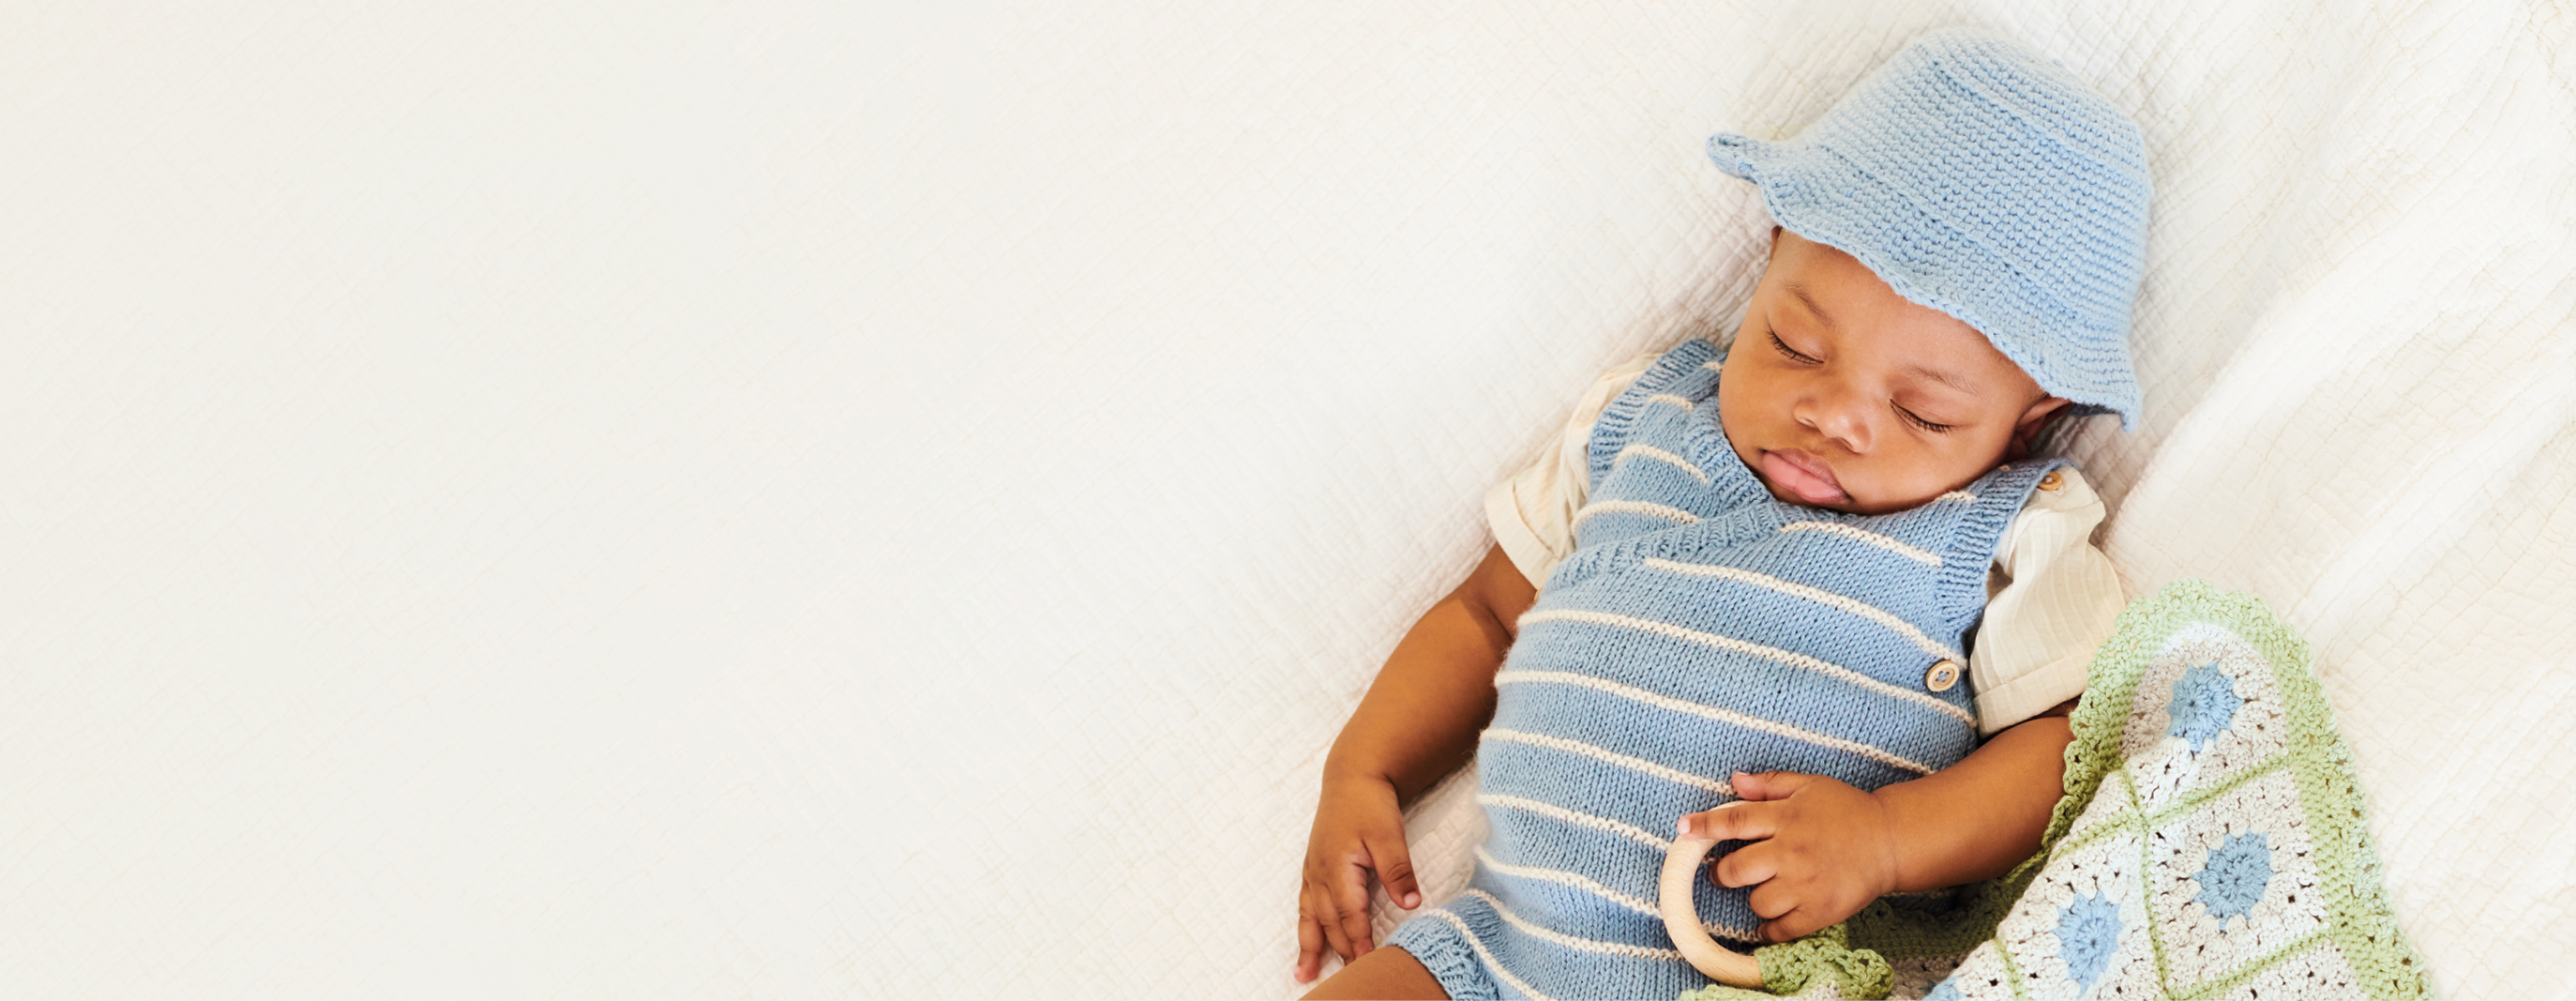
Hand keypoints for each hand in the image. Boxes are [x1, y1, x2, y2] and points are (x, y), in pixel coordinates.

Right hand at [1295, 776, 1421, 982]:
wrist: (1352, 776)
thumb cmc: (1370, 803)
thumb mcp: (1390, 834)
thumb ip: (1398, 870)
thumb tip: (1411, 903)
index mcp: (1338, 867)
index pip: (1350, 915)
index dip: (1359, 942)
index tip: (1368, 965)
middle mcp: (1320, 873)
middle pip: (1331, 922)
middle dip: (1340, 952)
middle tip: (1351, 978)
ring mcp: (1313, 871)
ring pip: (1311, 917)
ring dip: (1309, 946)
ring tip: (1304, 975)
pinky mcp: (1313, 867)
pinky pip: (1305, 904)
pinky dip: (1304, 927)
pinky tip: (1304, 941)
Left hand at [1679, 771, 1899, 942]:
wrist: (1890, 841)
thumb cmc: (1846, 810)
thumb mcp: (1809, 786)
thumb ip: (1770, 783)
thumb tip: (1734, 780)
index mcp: (1786, 817)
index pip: (1733, 821)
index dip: (1703, 826)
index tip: (1683, 830)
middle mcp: (1791, 851)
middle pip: (1736, 869)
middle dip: (1722, 873)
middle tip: (1725, 872)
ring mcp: (1805, 884)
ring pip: (1756, 901)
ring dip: (1754, 897)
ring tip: (1765, 889)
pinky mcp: (1819, 910)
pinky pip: (1780, 928)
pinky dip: (1770, 928)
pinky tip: (1773, 918)